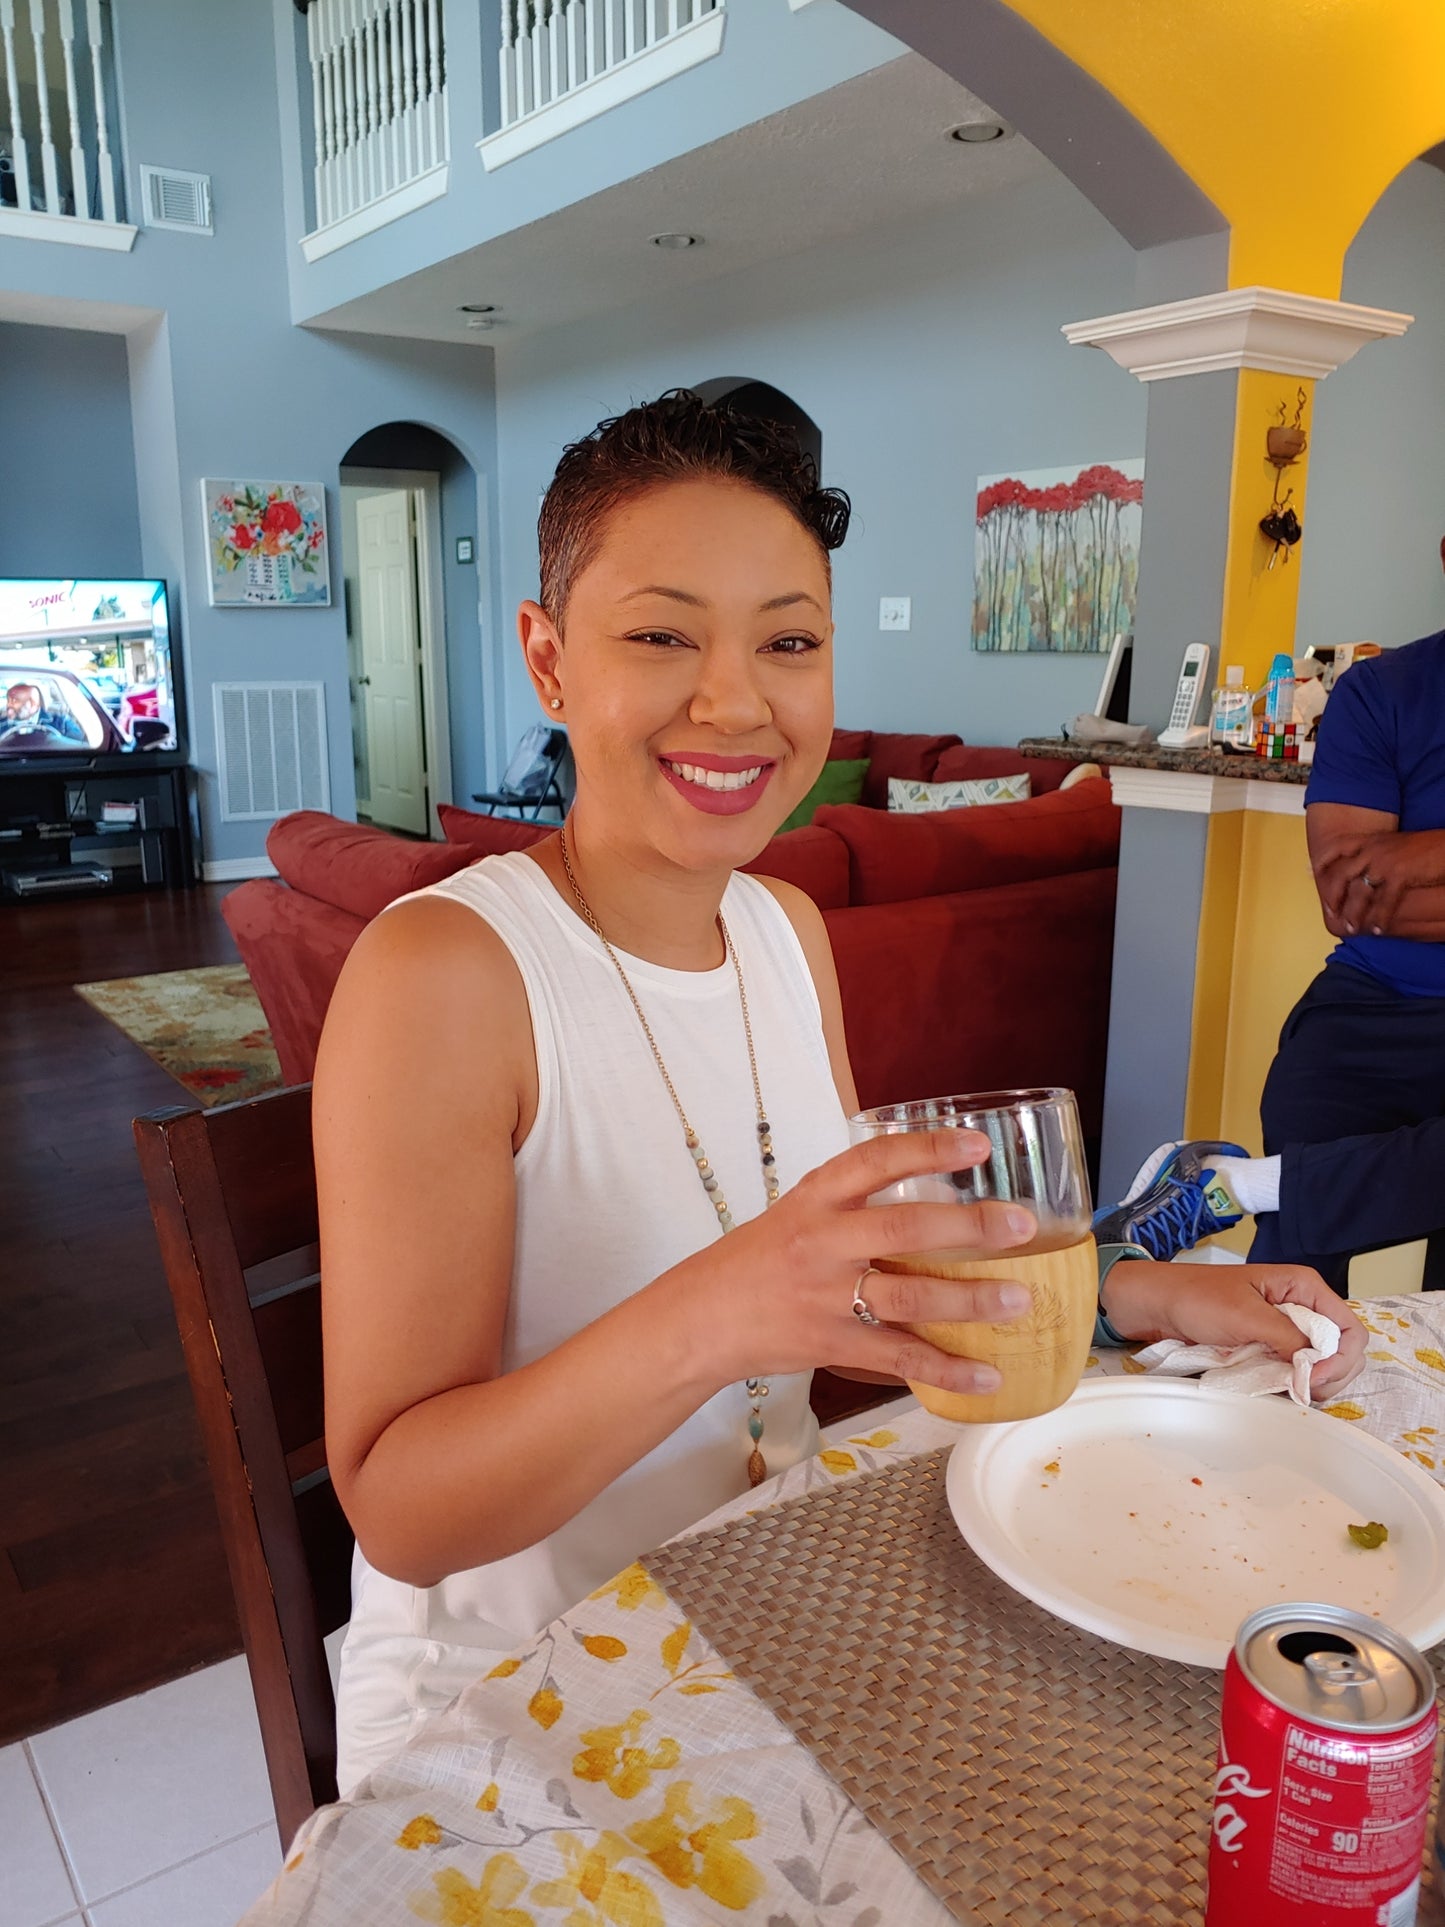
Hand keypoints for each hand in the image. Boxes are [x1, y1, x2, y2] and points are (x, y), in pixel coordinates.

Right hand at [676, 1128, 1034, 1398]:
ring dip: (969, 1301)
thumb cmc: (756, 1261)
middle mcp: (822, 1242)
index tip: (978, 1146)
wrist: (699, 1318)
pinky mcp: (830, 1345)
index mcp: (815, 1199)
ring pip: (908, 1298)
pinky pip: (897, 1358)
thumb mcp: (798, 1213)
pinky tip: (986, 1376)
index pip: (874, 1161)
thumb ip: (856, 1206)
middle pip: (903, 1230)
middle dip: (969, 1227)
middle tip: (1022, 1226)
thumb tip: (938, 1203)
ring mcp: (826, 1297)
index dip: (927, 1150)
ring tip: (1019, 1299)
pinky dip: (946, 1371)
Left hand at [1099, 1260, 1365, 1396]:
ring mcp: (1285, 1330)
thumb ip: (1287, 1339)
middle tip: (1300, 1390)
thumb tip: (1317, 1369)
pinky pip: (1294, 1371)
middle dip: (1330, 1375)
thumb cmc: (1195, 1298)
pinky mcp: (1268, 1347)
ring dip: (1310, 1383)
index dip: (1342, 1360)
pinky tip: (1276, 1388)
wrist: (1154, 1304)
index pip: (1350, 1330)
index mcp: (1303, 1287)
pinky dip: (1291, 1384)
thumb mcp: (1244, 1316)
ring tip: (1285, 1388)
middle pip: (1342, 1352)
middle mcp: (1301, 1307)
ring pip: (1320, 1366)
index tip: (1314, 1380)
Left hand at [1320, 830, 1444, 935]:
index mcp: (1370, 840)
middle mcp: (1373, 849)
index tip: (1310, 874)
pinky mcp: (1400, 874)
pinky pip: (1384, 901)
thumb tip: (1361, 864)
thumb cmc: (1424, 847)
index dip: (1321, 860)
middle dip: (1332, 896)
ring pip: (1359, 892)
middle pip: (1340, 874)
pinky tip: (1378, 929)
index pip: (1336, 847)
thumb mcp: (1393, 845)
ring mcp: (1385, 861)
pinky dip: (1380, 918)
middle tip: (1331, 913)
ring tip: (1352, 928)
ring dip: (1353, 913)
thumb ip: (1374, 852)